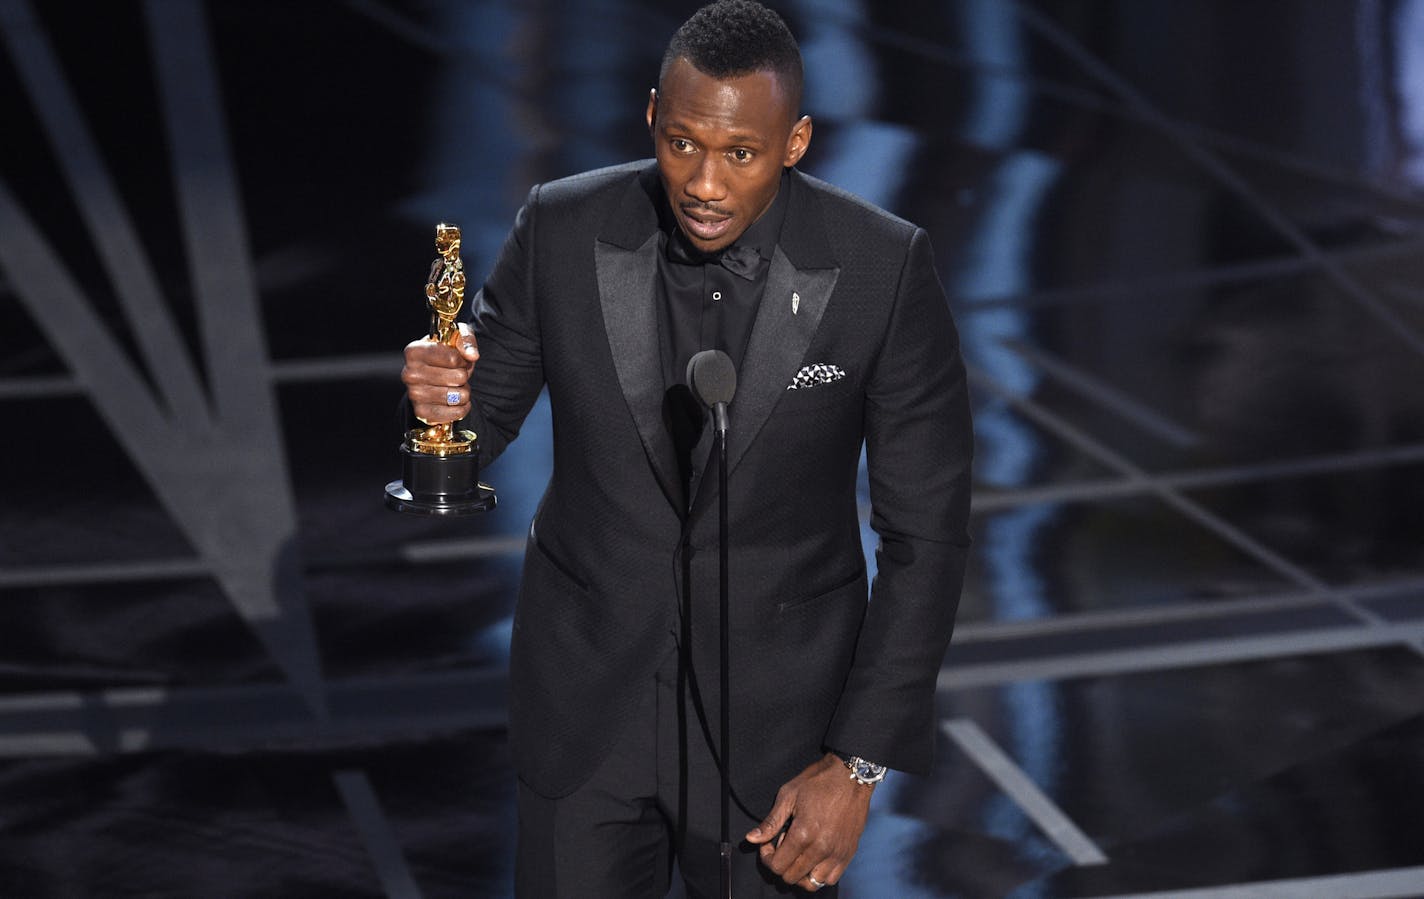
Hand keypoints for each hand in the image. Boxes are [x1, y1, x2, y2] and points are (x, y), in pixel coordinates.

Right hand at [402, 322, 478, 423]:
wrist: (431, 375)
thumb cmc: (444, 353)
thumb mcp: (455, 337)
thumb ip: (466, 340)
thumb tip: (472, 356)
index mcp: (414, 351)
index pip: (453, 358)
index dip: (462, 360)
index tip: (457, 359)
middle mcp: (409, 373)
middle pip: (458, 377)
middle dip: (464, 376)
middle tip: (456, 374)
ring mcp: (414, 395)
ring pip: (459, 396)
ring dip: (464, 392)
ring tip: (454, 386)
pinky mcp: (422, 413)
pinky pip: (456, 413)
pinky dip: (462, 408)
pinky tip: (456, 401)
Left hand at [745, 753, 872, 889]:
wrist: (851, 775)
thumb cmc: (818, 781)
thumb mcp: (788, 795)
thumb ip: (770, 822)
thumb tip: (752, 839)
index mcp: (803, 834)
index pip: (777, 866)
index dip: (767, 856)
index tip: (770, 843)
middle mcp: (821, 849)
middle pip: (791, 877)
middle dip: (782, 864)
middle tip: (785, 844)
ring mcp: (837, 853)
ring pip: (811, 883)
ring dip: (800, 873)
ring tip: (800, 853)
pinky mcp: (848, 854)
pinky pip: (830, 879)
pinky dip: (819, 874)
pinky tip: (815, 857)